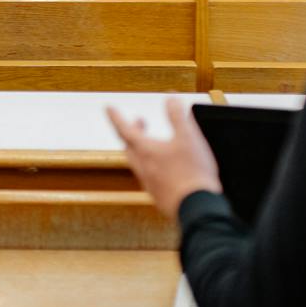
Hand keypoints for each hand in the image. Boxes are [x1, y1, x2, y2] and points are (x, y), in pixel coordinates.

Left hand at [107, 97, 222, 220]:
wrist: (197, 208)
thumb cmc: (193, 173)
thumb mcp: (189, 137)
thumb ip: (178, 116)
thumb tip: (170, 98)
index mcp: (146, 151)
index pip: (124, 129)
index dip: (116, 116)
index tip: (108, 108)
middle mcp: (143, 167)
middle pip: (129, 147)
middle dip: (132, 132)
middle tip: (139, 122)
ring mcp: (150, 184)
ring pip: (138, 162)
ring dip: (142, 149)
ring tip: (155, 144)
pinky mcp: (159, 196)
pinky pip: (150, 177)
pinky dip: (153, 165)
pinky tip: (166, 167)